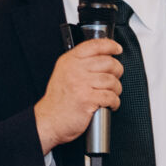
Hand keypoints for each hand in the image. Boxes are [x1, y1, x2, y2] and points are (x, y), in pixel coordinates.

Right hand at [34, 38, 121, 152]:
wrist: (49, 120)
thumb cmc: (58, 101)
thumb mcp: (64, 73)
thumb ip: (80, 63)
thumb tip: (103, 57)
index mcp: (69, 61)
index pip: (94, 45)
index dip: (110, 46)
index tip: (117, 49)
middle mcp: (75, 70)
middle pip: (108, 62)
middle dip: (117, 71)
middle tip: (115, 78)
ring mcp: (81, 84)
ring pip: (111, 80)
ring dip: (116, 89)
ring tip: (112, 94)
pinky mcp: (87, 99)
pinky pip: (110, 96)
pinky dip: (114, 102)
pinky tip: (110, 104)